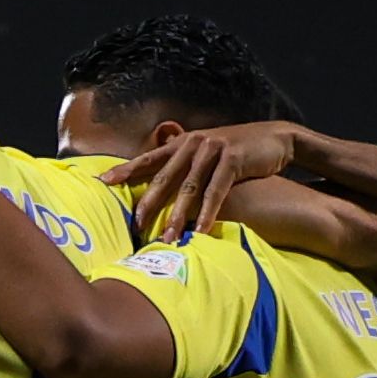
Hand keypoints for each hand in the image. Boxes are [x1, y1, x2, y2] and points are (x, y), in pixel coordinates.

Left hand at [106, 121, 298, 242]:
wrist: (274, 138)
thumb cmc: (236, 152)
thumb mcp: (206, 155)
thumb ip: (183, 168)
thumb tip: (161, 189)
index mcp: (182, 143)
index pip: (147, 159)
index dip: (125, 170)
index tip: (102, 183)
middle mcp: (192, 144)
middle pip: (163, 177)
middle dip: (147, 204)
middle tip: (134, 227)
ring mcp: (212, 149)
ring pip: (188, 188)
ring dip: (177, 216)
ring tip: (166, 239)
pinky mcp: (232, 159)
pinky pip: (216, 191)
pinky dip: (207, 214)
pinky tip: (200, 232)